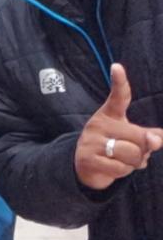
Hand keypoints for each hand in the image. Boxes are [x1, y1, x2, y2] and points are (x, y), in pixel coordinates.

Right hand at [75, 64, 162, 189]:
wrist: (84, 167)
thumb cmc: (114, 148)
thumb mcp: (132, 138)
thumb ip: (150, 136)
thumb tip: (157, 140)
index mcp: (109, 115)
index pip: (118, 97)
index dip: (120, 82)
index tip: (117, 67)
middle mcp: (98, 124)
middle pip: (138, 136)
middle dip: (144, 150)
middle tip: (135, 154)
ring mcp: (91, 141)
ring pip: (131, 154)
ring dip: (135, 163)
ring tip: (125, 162)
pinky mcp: (88, 158)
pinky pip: (120, 168)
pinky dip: (124, 172)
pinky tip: (115, 169)